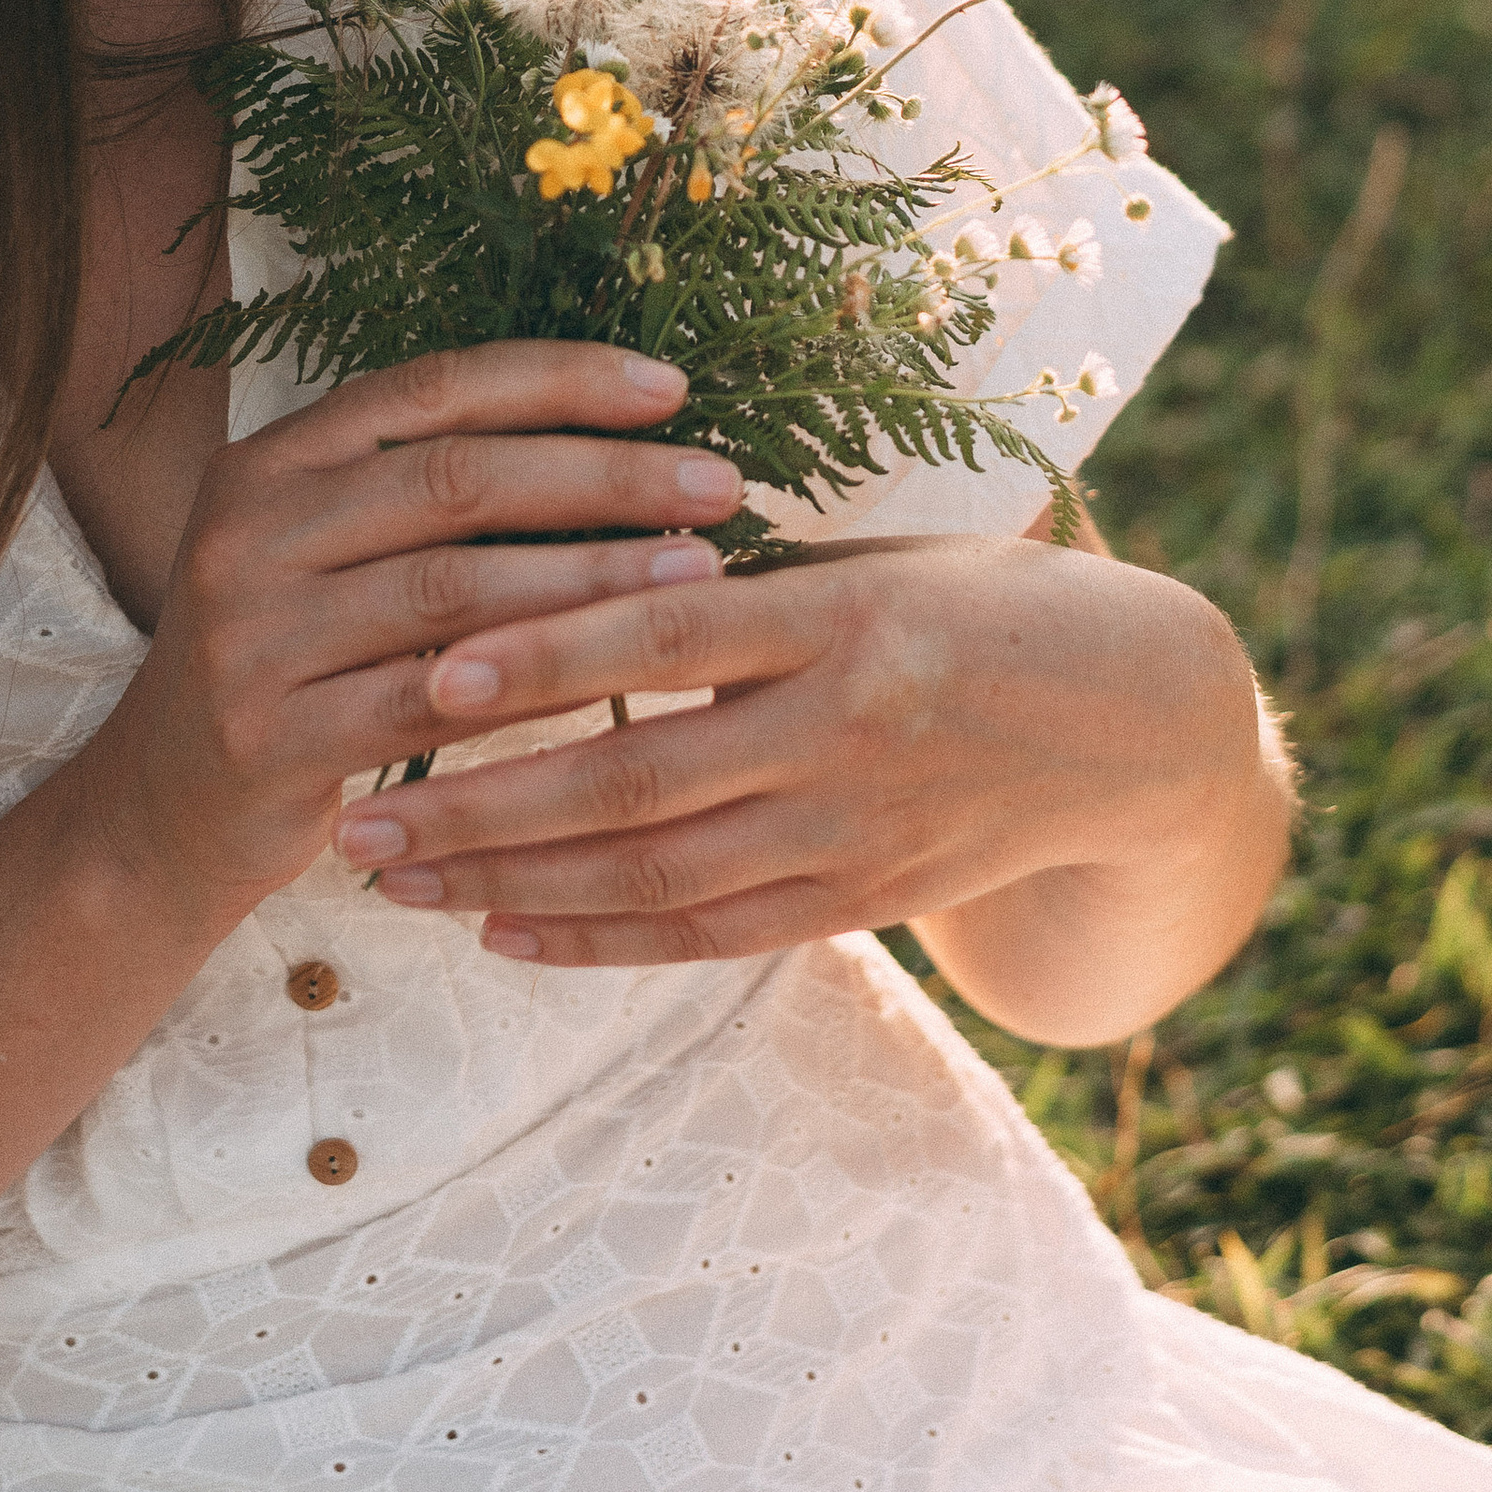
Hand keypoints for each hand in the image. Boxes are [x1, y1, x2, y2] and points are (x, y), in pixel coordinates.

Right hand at [69, 345, 743, 924]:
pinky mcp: (269, 735)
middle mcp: (248, 528)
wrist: (159, 811)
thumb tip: (621, 441)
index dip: (558, 379)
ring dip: (594, 577)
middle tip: (719, 486)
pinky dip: (536, 689)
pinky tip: (621, 682)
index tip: (673, 387)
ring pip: (456, 590)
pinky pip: (433, 705)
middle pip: (458, 478)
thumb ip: (429, 497)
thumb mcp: (328, 554)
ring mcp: (250, 633)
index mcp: (273, 460)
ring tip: (700, 574)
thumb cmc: (291, 665)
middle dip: (603, 475)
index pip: (434, 388)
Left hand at [326, 540, 1281, 1036]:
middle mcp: (850, 731)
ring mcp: (857, 829)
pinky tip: (502, 929)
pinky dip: (600, 937)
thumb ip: (749, 576)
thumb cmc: (983, 602)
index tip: (434, 672)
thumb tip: (577, 554)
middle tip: (356, 811)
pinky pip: (711, 934)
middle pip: (637, 777)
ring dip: (512, 878)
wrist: (1135, 722)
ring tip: (394, 874)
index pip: (674, 632)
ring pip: (656, 872)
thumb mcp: (882, 556)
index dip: (552, 655)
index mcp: (849, 615)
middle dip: (482, 803)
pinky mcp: (865, 898)